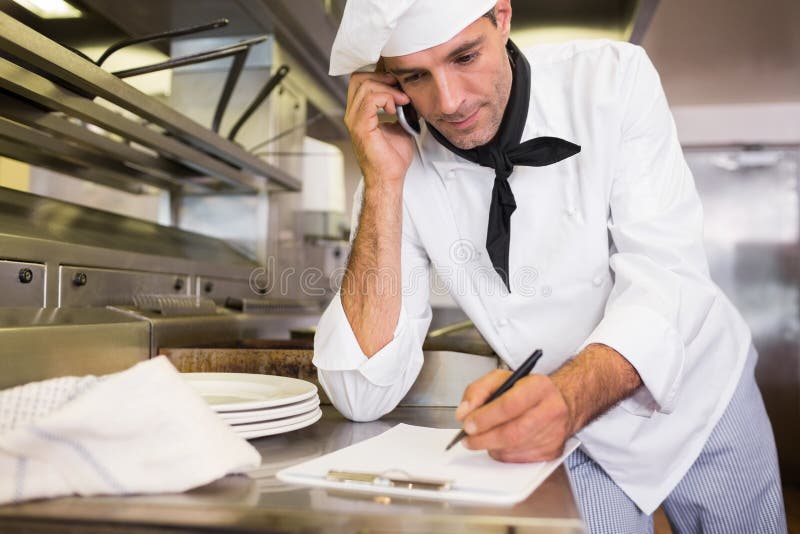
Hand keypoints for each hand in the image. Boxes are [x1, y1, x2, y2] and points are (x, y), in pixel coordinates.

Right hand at [344, 72, 414, 186]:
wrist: (389, 178)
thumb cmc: (393, 158)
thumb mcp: (400, 125)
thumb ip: (399, 108)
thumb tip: (410, 93)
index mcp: (359, 112)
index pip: (360, 80)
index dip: (379, 74)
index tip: (398, 81)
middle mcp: (353, 114)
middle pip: (359, 77)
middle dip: (382, 77)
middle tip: (400, 87)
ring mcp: (354, 120)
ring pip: (365, 85)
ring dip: (388, 88)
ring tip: (402, 100)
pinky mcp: (361, 126)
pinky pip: (370, 99)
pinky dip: (386, 98)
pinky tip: (396, 107)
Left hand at [455, 370, 573, 462]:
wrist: (559, 401)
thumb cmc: (527, 389)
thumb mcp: (501, 379)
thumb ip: (478, 390)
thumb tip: (464, 413)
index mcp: (539, 387)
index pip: (509, 405)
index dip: (485, 417)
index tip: (468, 423)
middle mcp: (551, 410)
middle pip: (512, 433)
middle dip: (484, 438)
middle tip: (468, 438)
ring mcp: (554, 434)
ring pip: (513, 448)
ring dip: (491, 447)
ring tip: (482, 438)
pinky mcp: (552, 451)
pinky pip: (519, 459)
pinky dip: (502, 454)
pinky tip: (498, 444)